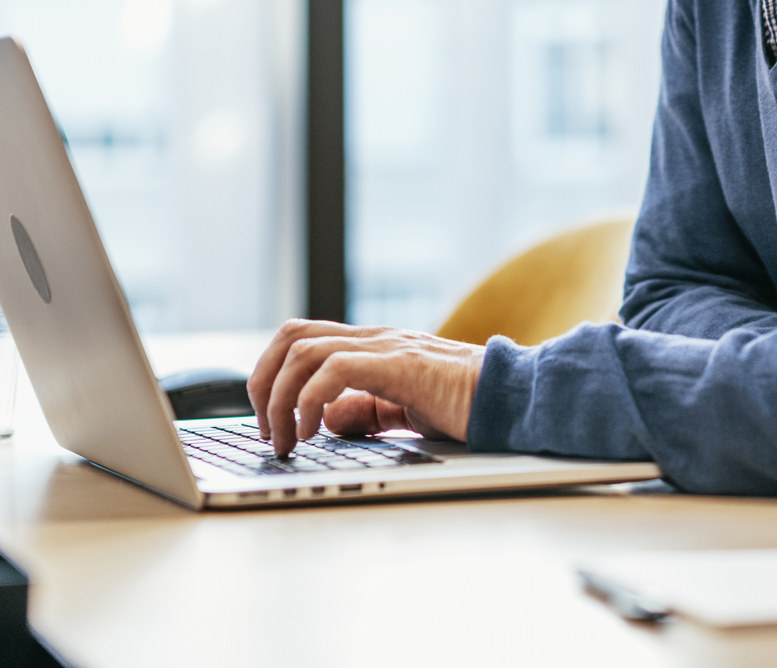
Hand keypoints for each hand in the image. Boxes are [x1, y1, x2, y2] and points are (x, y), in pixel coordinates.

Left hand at [247, 320, 484, 457]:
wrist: (513, 399)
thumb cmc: (468, 406)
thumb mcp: (405, 411)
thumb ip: (367, 410)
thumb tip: (328, 421)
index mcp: (373, 345)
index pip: (303, 337)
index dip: (272, 373)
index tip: (270, 419)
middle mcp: (375, 338)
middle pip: (291, 335)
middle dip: (263, 383)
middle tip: (268, 430)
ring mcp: (387, 347)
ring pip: (303, 351)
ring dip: (280, 398)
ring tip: (286, 439)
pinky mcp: (400, 365)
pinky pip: (335, 370)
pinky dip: (309, 402)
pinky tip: (313, 433)